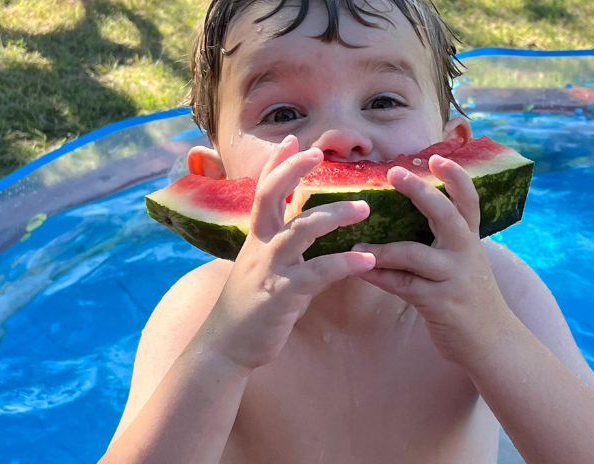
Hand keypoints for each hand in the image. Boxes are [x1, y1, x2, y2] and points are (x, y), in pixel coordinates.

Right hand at [206, 136, 375, 371]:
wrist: (226, 346)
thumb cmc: (250, 306)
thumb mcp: (264, 268)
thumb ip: (285, 247)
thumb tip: (311, 232)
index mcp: (256, 237)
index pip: (263, 190)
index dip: (276, 163)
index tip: (293, 140)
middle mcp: (259, 246)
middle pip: (270, 195)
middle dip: (292, 170)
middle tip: (319, 153)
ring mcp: (269, 268)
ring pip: (300, 230)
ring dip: (334, 215)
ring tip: (365, 209)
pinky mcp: (282, 294)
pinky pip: (318, 273)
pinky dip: (344, 264)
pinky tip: (367, 260)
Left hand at [353, 155, 508, 366]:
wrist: (493, 343)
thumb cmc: (470, 298)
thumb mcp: (466, 264)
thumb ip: (445, 242)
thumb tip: (406, 218)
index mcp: (471, 241)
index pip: (469, 201)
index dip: (455, 177)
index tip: (437, 157)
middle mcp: (466, 254)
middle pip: (446, 215)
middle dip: (420, 192)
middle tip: (394, 173)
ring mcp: (454, 278)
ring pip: (413, 254)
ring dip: (381, 248)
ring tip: (355, 243)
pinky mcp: (439, 303)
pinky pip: (401, 285)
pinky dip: (378, 276)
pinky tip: (358, 270)